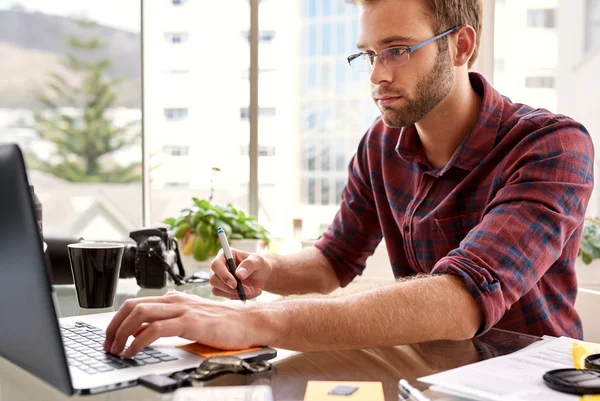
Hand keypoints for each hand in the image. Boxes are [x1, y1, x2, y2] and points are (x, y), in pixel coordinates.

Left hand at [102, 291, 267, 358]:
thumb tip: (142, 334)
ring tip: (117, 350)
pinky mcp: (190, 322)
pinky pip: (154, 329)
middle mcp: (176, 300)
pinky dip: (138, 342)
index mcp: (175, 298)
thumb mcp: (191, 320)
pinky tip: (133, 352)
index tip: (110, 337)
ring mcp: (183, 309)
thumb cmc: (224, 324)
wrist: (249, 322)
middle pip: (132, 306)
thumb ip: (169, 322)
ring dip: (121, 334)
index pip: (136, 304)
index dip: (117, 321)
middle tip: (108, 345)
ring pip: (140, 314)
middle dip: (113, 327)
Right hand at [210, 248, 272, 299]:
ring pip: (218, 290)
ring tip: (252, 290)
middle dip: (230, 288)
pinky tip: (250, 292)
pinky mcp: (223, 289)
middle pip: (213, 280)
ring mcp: (220, 279)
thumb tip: (238, 274)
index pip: (216, 264)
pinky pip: (226, 296)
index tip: (235, 284)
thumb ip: (249, 265)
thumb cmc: (259, 265)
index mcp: (225, 255)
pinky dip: (239, 297)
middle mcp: (219, 267)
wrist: (263, 276)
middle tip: (247, 291)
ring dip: (236, 294)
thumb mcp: (258, 261)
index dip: (223, 275)